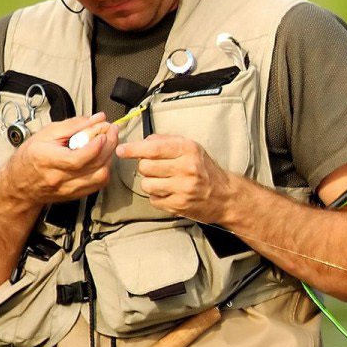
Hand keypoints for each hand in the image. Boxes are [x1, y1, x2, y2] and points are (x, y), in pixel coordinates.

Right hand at [0, 112, 113, 207]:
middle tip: (111, 131)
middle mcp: (59, 178)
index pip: (77, 158)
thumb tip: (96, 119)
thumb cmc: (30, 157)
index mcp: (47, 160)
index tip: (103, 131)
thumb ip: (73, 125)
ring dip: (109, 157)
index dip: (96, 145)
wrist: (19, 184)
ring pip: (100, 176)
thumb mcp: (45, 133)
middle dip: (109, 145)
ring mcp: (69, 189)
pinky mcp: (76, 195)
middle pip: (94, 166)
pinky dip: (105, 169)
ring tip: (108, 143)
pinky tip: (102, 158)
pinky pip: (99, 184)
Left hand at [117, 133, 237, 222]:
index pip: (154, 148)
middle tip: (156, 168)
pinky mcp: (179, 205)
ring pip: (147, 184)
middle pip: (145, 167)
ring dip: (150, 183)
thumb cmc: (205, 170)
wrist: (225, 195)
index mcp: (188, 150)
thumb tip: (145, 141)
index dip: (134, 149)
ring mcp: (182, 189)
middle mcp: (186, 169)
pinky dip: (157, 196)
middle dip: (145, 167)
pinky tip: (169, 192)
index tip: (121, 150)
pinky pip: (153, 200)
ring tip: (163, 181)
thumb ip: (167, 141)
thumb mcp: (192, 148)